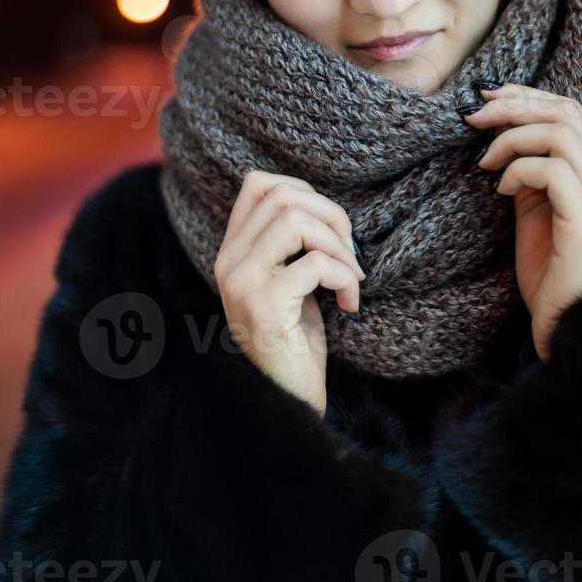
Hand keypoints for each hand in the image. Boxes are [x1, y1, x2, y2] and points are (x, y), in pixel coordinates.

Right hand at [214, 170, 364, 416]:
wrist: (288, 397)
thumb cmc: (295, 336)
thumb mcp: (288, 278)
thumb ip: (289, 242)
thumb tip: (323, 205)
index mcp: (233, 250)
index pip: (258, 184)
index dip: (304, 191)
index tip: (329, 227)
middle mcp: (228, 261)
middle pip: (282, 196)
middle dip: (331, 215)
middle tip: (350, 252)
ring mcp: (241, 283)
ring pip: (295, 221)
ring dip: (339, 246)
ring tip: (352, 277)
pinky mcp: (263, 306)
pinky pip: (315, 265)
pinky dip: (345, 279)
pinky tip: (349, 305)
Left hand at [465, 83, 581, 361]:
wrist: (566, 328)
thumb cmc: (551, 273)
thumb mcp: (537, 210)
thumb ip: (530, 171)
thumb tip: (500, 132)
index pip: (573, 112)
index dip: (527, 97)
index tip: (488, 99)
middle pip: (567, 113)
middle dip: (513, 106)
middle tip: (474, 118)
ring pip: (560, 133)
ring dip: (511, 137)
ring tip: (485, 160)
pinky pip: (552, 170)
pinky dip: (517, 170)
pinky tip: (500, 190)